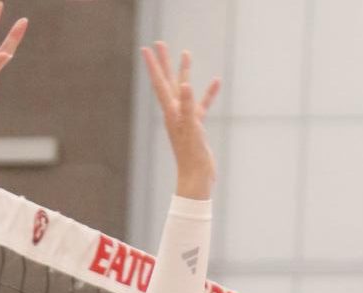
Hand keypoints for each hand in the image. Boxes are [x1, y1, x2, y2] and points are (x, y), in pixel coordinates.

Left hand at [141, 41, 218, 199]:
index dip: (154, 66)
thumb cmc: (191, 156)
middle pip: (168, 82)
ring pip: (184, 90)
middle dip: (165, 63)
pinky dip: (208, 94)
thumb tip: (186, 85)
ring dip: (184, 73)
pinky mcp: (196, 126)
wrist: (196, 179)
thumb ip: (188, 106)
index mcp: (171, 112)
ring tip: (186, 54)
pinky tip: (216, 82)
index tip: (146, 49)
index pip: (160, 83)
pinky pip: (202, 105)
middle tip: (160, 43)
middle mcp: (175, 112)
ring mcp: (185, 119)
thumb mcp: (190, 128)